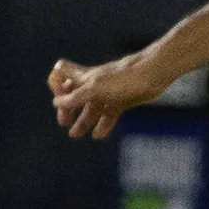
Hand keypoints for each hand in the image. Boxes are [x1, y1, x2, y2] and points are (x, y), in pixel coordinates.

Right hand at [49, 53, 173, 139]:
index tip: (60, 99)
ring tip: (76, 134)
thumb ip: (76, 96)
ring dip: (83, 120)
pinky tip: (98, 135)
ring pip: (91, 107)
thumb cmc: (123, 77)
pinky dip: (103, 124)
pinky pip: (109, 114)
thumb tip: (56, 103)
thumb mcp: (95, 88)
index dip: (56, 85)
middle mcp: (94, 84)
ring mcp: (108, 92)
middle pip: (74, 95)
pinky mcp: (122, 100)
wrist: (152, 74)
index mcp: (84, 76)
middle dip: (67, 109)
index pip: (61, 73)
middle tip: (65, 123)